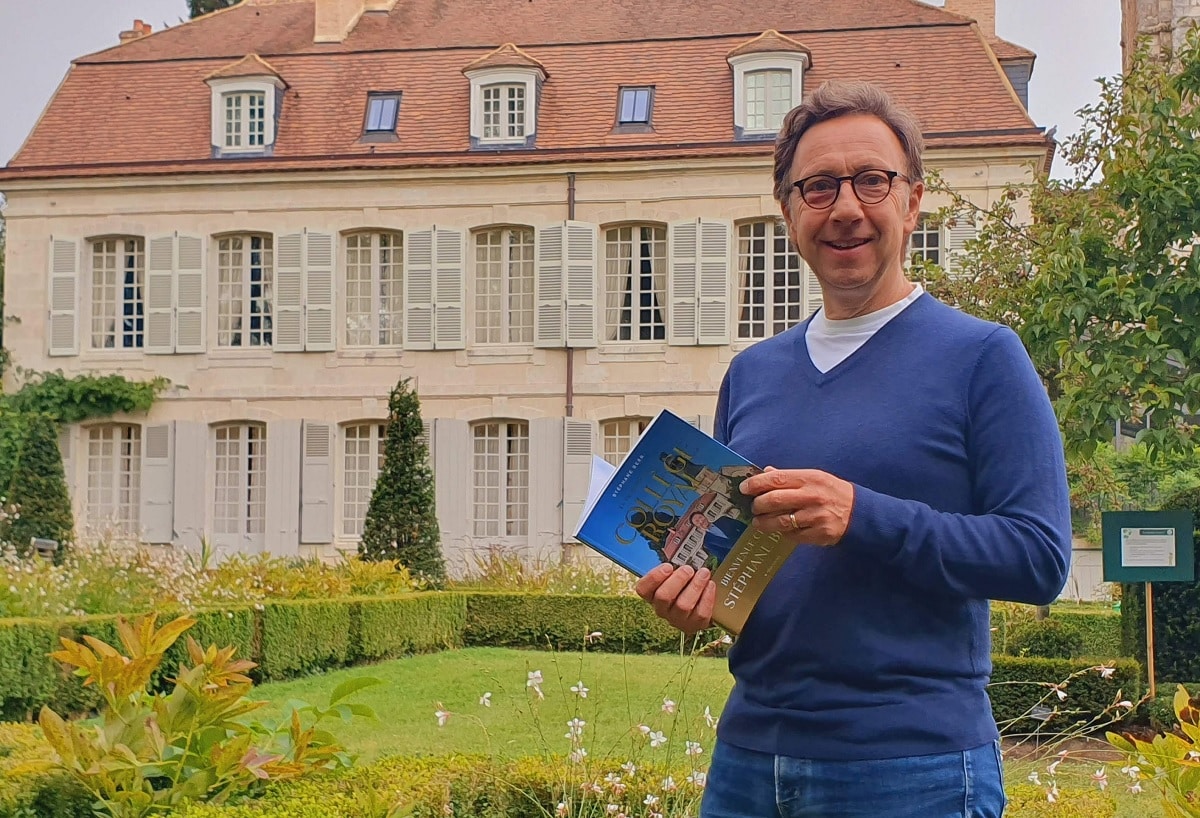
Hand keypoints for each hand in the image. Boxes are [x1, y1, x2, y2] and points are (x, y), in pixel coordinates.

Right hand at [635, 563, 715, 633]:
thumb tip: (684, 552)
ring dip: (695, 586)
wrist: (698, 607)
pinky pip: (700, 613)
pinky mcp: (694, 625)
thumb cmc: (683, 587)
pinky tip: (710, 586)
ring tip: (704, 574)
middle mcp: (661, 609)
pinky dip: (707, 597)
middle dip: (678, 580)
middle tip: (688, 569)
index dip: (654, 577)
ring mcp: (677, 619)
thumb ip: (674, 567)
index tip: (668, 566)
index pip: (643, 589)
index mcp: (652, 595)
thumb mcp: (674, 576)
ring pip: (683, 605)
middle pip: (664, 596)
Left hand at [739, 467, 854, 545]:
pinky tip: (779, 530)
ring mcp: (816, 517)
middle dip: (757, 505)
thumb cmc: (832, 492)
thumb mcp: (815, 477)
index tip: (744, 488)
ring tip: (758, 522)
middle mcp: (812, 496)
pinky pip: (793, 536)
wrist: (860, 513)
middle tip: (752, 507)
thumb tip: (766, 472)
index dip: (756, 484)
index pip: (777, 479)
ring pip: (781, 521)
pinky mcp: (819, 534)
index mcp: (810, 478)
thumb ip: (790, 476)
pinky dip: (782, 533)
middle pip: (774, 501)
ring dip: (764, 523)